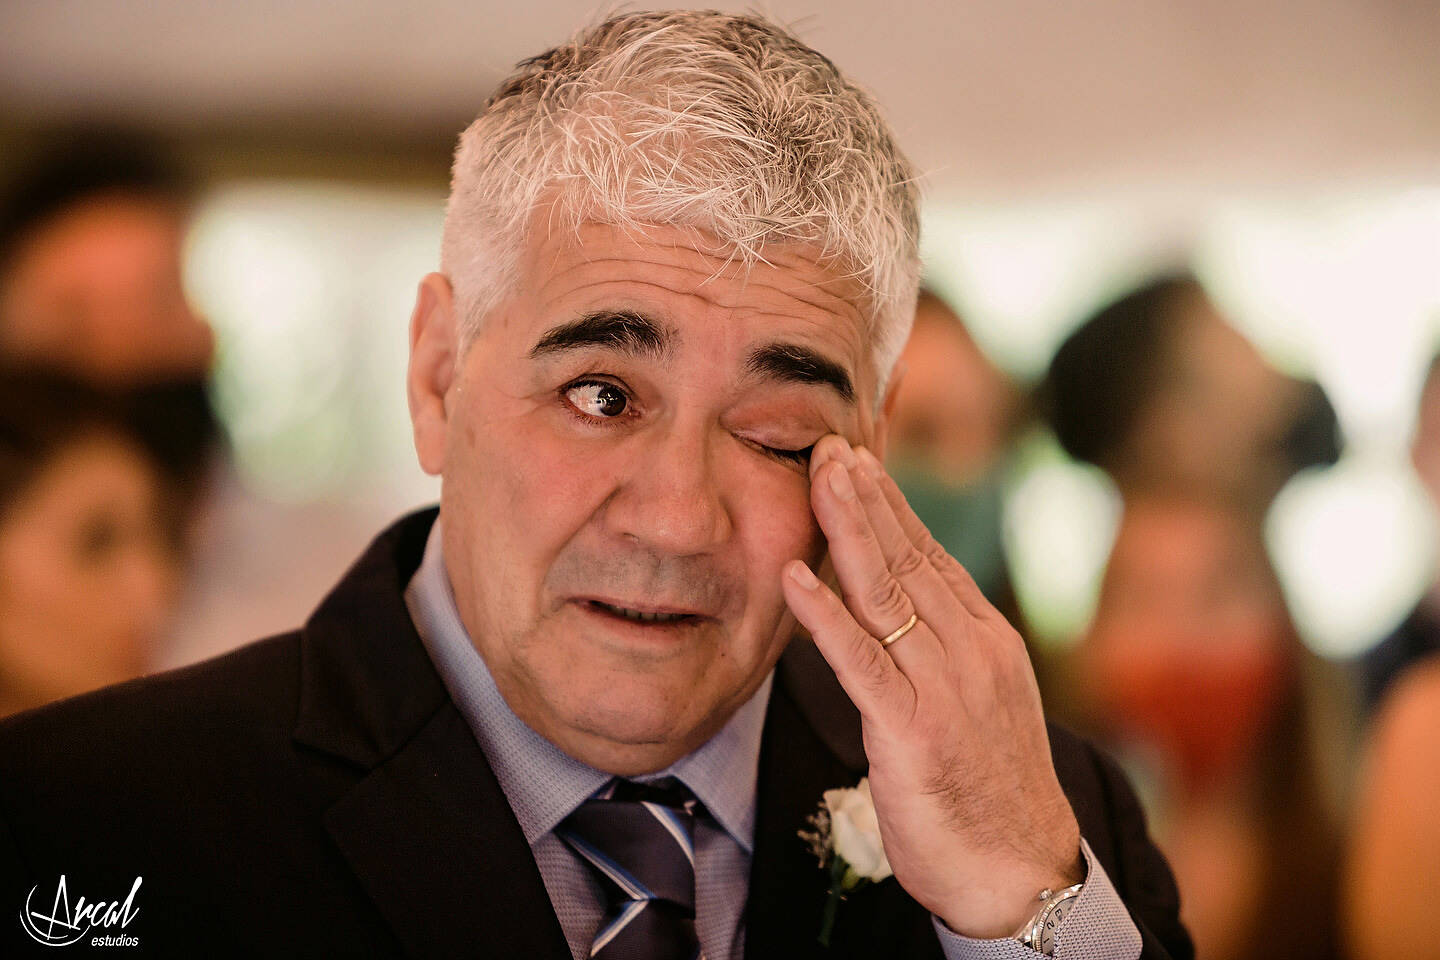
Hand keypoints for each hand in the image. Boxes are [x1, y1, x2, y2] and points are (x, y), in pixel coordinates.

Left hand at [781, 436, 1082, 937]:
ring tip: (818, 477)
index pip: (929, 556)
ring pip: (888, 593)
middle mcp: (970, 651)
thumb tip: (891, 606)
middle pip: (908, 558)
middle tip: (827, 442)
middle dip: (863, 497)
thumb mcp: (973, 703)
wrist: (1023, 873)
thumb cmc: (988, 792)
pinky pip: (864, 665)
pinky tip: (795, 579)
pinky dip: (826, 618)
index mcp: (984, 641)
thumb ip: (937, 651)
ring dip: (848, 530)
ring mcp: (946, 689)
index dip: (888, 505)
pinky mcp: (915, 733)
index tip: (854, 459)